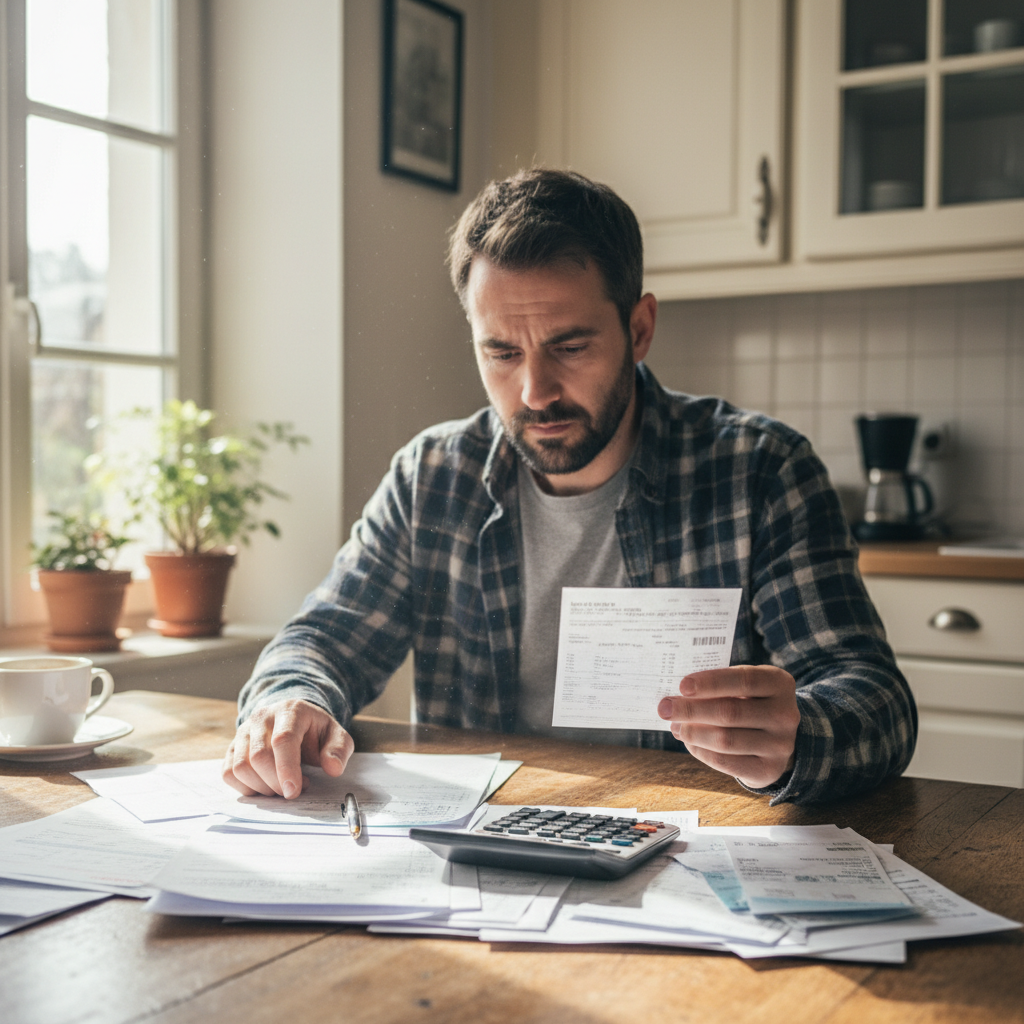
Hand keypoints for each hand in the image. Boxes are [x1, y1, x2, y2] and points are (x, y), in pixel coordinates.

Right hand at [222, 698, 353, 798]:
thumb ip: (339, 750)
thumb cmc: (315, 731)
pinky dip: (246, 788)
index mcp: (290, 711)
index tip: (294, 791)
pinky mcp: (232, 747)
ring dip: (261, 787)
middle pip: (259, 756)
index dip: (287, 768)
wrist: (294, 721)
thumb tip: (333, 768)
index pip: (283, 739)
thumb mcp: (336, 735)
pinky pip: (228, 773)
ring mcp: (243, 731)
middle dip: (276, 783)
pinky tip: (265, 786)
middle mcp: (262, 717)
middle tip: (294, 791)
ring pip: (240, 767)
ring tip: (281, 787)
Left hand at [657, 665, 799, 789]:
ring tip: (675, 725)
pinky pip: (725, 761)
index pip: (743, 680)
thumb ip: (717, 687)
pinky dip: (701, 751)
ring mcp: (780, 745)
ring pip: (725, 739)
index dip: (711, 683)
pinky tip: (689, 741)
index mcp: (778, 683)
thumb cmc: (750, 703)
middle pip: (730, 712)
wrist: (779, 738)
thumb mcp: (743, 687)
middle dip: (691, 710)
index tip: (682, 686)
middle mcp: (784, 714)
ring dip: (692, 733)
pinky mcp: (769, 770)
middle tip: (664, 708)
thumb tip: (677, 697)